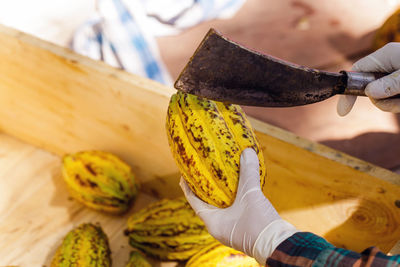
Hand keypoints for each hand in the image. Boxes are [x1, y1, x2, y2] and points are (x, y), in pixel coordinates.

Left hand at [180, 148, 297, 263]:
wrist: (280, 246)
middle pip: (206, 205)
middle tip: (201, 173)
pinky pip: (232, 211)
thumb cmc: (260, 224)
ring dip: (218, 195)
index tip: (184, 174)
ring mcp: (231, 229)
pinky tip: (237, 189)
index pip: (194, 202)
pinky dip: (231, 199)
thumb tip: (247, 151)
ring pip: (220, 208)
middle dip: (203, 190)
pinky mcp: (243, 229)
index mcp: (214, 223)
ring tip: (218, 179)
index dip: (188, 188)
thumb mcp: (251, 195)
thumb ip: (248, 173)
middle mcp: (219, 227)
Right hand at [337, 42, 399, 115]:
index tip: (343, 111)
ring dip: (396, 103)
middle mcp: (388, 65)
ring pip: (385, 98)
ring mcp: (396, 76)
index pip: (356, 72)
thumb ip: (389, 84)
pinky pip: (395, 100)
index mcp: (385, 56)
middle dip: (384, 101)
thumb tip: (369, 92)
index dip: (348, 91)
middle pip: (371, 90)